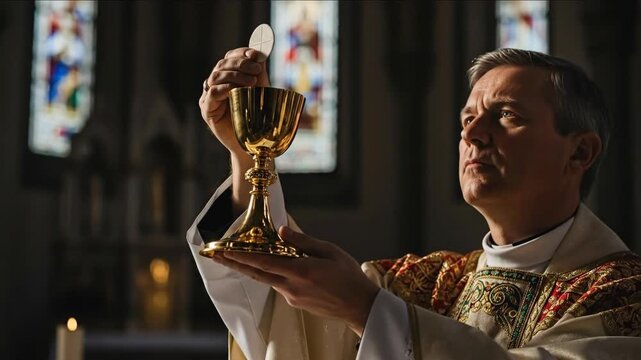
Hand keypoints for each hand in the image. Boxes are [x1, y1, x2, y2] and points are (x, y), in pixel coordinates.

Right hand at [199, 47, 269, 161]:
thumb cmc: (257, 115)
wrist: (253, 140)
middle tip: (257, 69)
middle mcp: (215, 84)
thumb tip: (260, 52)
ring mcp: (208, 96)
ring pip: (215, 76)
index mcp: (227, 76)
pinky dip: (224, 88)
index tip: (256, 55)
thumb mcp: (260, 89)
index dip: (241, 53)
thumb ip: (258, 71)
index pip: (229, 57)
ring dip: (234, 75)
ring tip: (252, 82)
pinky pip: (212, 94)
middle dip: (241, 64)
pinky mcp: (207, 109)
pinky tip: (236, 90)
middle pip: (222, 65)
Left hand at [211, 226, 380, 336]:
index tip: (224, 250)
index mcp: (300, 271)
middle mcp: (291, 287)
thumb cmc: (349, 276)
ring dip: (254, 268)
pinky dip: (274, 274)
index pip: (263, 263)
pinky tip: (278, 265)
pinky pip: (281, 284)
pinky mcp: (296, 302)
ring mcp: (292, 297)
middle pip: (257, 274)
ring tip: (240, 256)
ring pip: (268, 279)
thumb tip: (282, 231)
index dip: (241, 257)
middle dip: (235, 264)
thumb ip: (303, 241)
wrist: (360, 306)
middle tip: (216, 255)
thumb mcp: (329, 251)